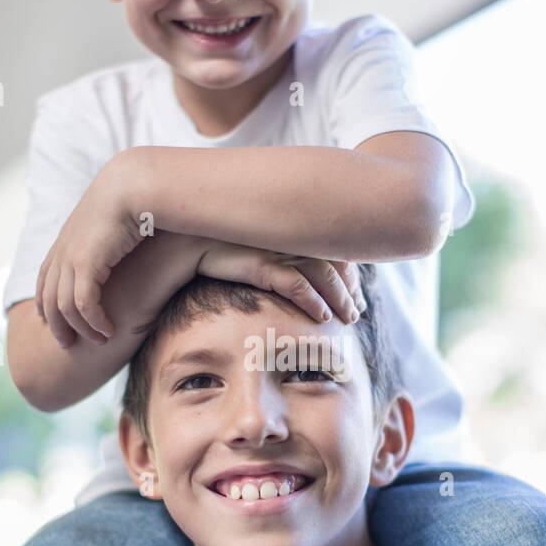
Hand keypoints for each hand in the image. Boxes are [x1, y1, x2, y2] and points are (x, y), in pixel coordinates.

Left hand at [36, 158, 149, 347]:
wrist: (132, 185)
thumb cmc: (133, 201)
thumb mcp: (115, 221)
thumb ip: (111, 237)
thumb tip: (121, 246)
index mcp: (66, 240)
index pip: (45, 278)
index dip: (44, 301)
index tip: (48, 320)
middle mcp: (62, 250)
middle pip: (48, 298)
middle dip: (55, 325)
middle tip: (68, 345)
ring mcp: (71, 258)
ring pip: (65, 307)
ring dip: (82, 329)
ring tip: (99, 342)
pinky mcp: (85, 264)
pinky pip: (84, 304)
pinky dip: (95, 322)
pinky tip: (109, 331)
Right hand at [196, 242, 365, 324]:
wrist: (188, 239)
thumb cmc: (229, 245)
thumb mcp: (264, 247)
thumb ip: (287, 256)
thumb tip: (309, 279)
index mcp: (297, 226)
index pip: (338, 251)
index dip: (352, 277)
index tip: (358, 298)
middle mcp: (291, 234)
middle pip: (337, 263)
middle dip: (351, 291)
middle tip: (356, 314)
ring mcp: (276, 248)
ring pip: (323, 274)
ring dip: (340, 299)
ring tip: (348, 318)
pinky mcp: (259, 263)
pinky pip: (295, 283)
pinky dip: (313, 300)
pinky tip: (322, 316)